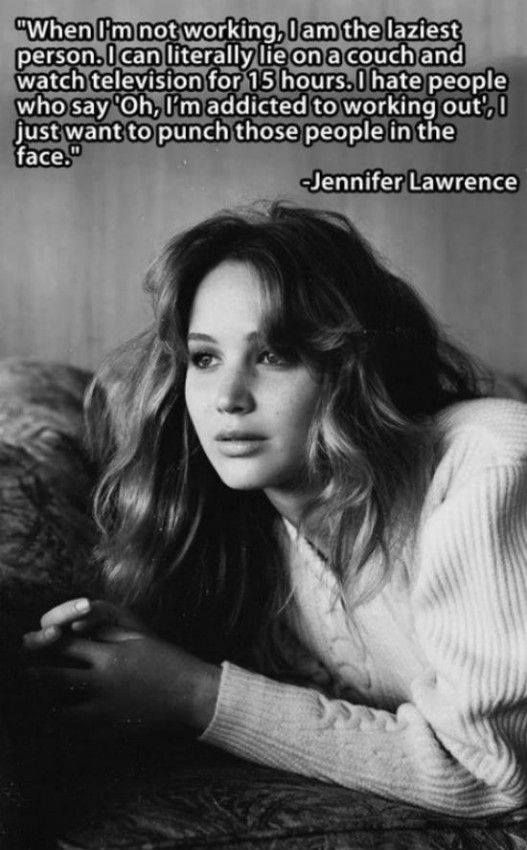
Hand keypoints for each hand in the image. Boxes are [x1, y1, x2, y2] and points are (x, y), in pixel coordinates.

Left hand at [23, 601, 220, 733]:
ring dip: (44, 703)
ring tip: (31, 699)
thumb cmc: (168, 661)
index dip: (44, 643)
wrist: (192, 696)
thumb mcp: (139, 637)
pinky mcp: (111, 729)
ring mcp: (106, 710)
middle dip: (33, 676)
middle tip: (20, 674)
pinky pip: (78, 729)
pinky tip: (55, 719)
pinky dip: (63, 723)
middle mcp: (104, 683)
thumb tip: (79, 627)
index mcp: (110, 656)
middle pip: (55, 679)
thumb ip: (108, 631)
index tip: (29, 643)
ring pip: (61, 709)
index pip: (66, 646)